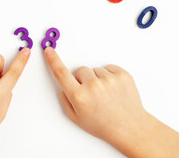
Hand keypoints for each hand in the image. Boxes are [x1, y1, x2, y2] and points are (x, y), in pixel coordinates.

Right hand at [44, 47, 178, 157]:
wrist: (130, 127)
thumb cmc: (103, 124)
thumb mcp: (76, 118)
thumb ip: (65, 100)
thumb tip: (64, 85)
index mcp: (79, 97)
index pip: (61, 73)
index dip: (53, 60)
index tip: (49, 51)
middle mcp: (93, 86)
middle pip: (80, 70)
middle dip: (82, 79)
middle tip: (92, 93)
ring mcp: (109, 80)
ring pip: (95, 70)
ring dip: (97, 79)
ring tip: (105, 94)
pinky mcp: (122, 75)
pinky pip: (108, 68)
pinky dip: (109, 76)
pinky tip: (112, 90)